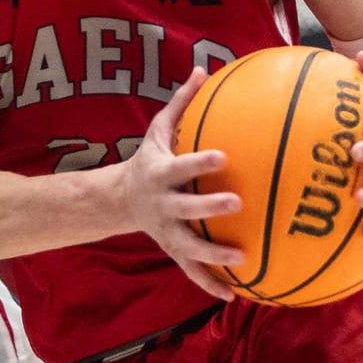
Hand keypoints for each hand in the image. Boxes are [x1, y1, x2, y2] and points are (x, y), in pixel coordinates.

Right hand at [121, 68, 247, 300]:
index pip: (180, 167)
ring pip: (189, 247)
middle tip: (237, 202)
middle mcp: (161, 205)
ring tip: (243, 259)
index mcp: (160, 174)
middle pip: (184, 208)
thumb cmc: (150, 159)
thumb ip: (181, 103)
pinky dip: (210, 284)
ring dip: (214, 255)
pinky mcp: (172, 250)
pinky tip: (234, 294)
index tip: (223, 156)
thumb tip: (202, 68)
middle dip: (209, 207)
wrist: (119, 199)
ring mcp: (166, 231)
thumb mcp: (158, 129)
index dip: (199, 162)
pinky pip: (191, 271)